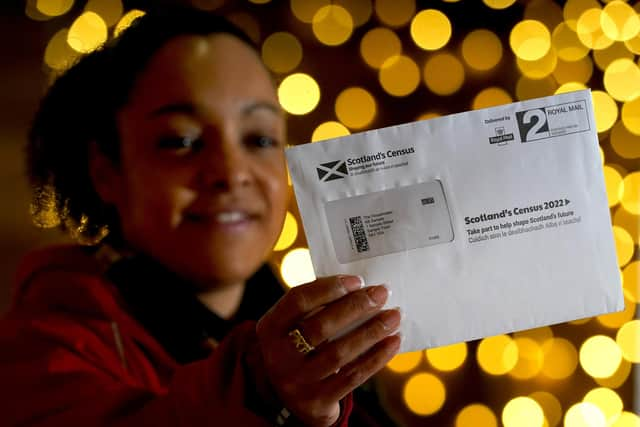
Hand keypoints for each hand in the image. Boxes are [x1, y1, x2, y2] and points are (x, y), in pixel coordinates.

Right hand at [256, 275, 400, 426]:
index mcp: (270, 328)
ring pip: (340, 352)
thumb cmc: (299, 347)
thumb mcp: (292, 327)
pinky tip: (393, 341)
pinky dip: (377, 357)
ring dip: (372, 331)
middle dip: (356, 306)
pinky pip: (353, 376)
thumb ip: (314, 307)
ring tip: (394, 316)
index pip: (298, 300)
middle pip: (320, 326)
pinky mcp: (317, 400)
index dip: (329, 287)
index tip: (357, 280)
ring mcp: (297, 381)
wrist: (291, 398)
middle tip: (382, 293)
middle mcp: (278, 356)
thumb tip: (359, 287)